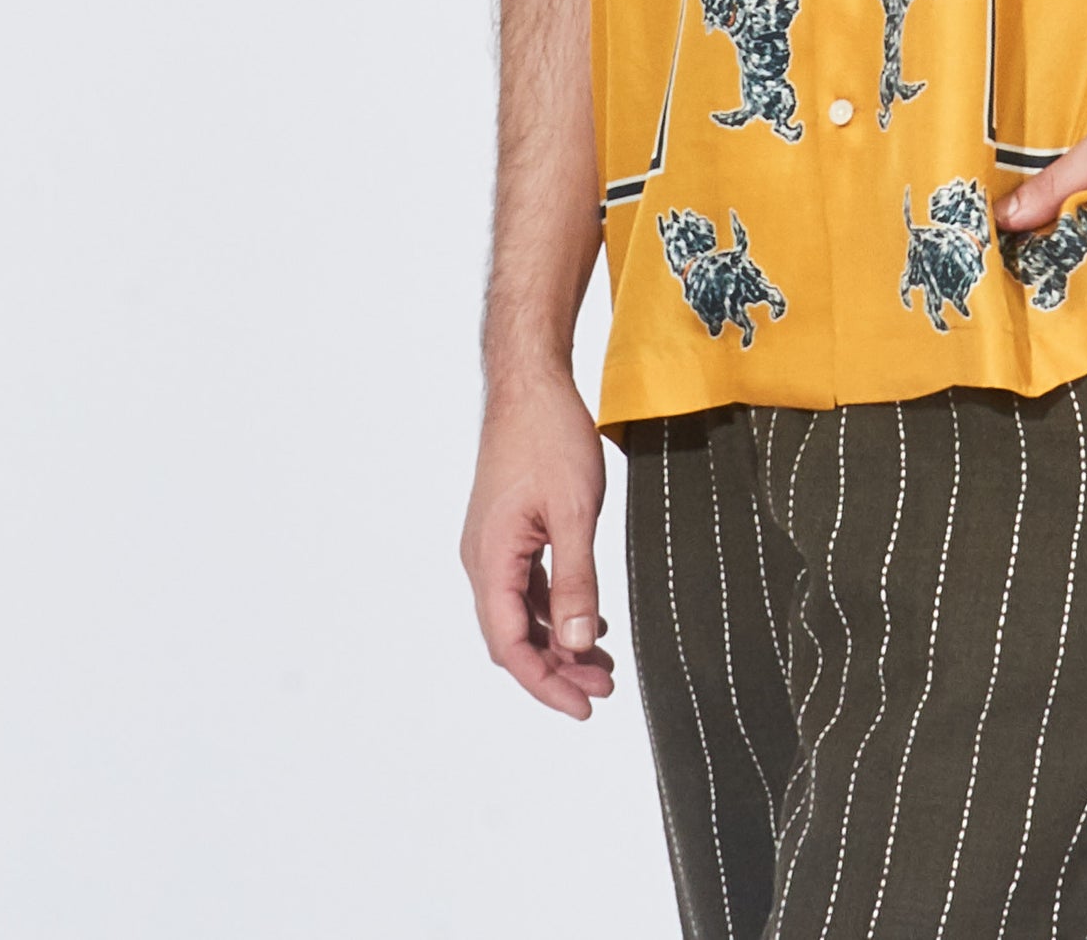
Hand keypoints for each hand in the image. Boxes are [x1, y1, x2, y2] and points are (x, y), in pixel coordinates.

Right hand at [460, 373, 616, 718]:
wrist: (530, 381)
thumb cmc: (548, 434)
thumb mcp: (575, 512)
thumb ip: (577, 580)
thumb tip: (579, 642)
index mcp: (491, 560)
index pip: (511, 646)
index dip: (546, 684)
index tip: (584, 706)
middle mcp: (482, 558)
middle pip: (513, 636)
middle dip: (557, 668)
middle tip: (604, 688)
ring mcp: (493, 543)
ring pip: (520, 612)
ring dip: (558, 639)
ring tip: (602, 660)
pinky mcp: (507, 528)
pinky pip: (526, 584)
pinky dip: (554, 607)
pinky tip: (587, 615)